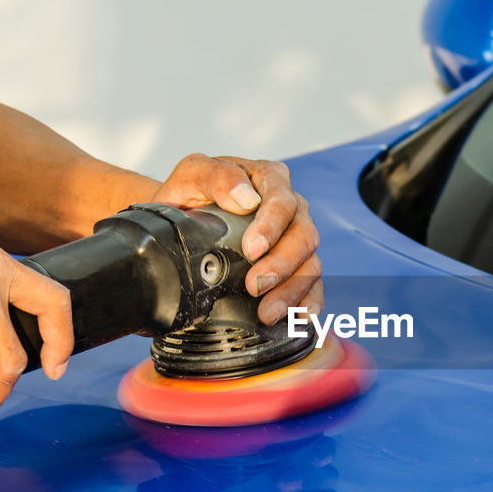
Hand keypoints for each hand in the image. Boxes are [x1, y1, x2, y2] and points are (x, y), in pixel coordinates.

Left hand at [152, 154, 321, 323]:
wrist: (180, 218)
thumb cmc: (189, 194)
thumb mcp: (192, 174)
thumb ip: (218, 176)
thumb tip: (246, 199)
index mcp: (270, 179)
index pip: (283, 201)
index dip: (271, 227)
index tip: (251, 250)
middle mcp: (291, 208)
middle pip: (304, 235)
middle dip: (282, 265)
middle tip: (255, 286)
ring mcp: (295, 238)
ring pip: (311, 263)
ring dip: (293, 291)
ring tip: (269, 312)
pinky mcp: (296, 265)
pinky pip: (313, 284)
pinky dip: (309, 302)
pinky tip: (299, 317)